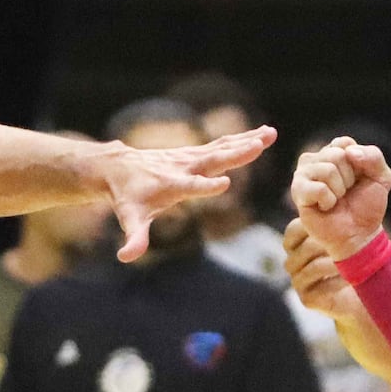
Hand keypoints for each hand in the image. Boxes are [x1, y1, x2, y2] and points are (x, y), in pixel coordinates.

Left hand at [97, 126, 276, 261]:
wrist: (119, 167)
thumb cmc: (128, 197)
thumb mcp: (130, 219)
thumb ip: (134, 238)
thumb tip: (125, 258)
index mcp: (172, 185)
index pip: (191, 186)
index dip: (206, 186)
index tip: (225, 183)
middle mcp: (184, 167)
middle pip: (213, 160)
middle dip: (236, 154)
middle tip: (259, 146)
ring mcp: (191, 157)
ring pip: (222, 148)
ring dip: (247, 141)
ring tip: (271, 134)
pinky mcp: (196, 152)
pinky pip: (223, 145)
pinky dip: (243, 139)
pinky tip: (261, 135)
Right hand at [283, 220, 366, 326]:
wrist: (362, 291)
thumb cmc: (355, 255)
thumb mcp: (345, 232)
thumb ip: (336, 215)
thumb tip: (337, 194)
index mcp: (294, 243)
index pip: (293, 230)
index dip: (314, 227)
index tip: (339, 226)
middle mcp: (292, 262)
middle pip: (305, 248)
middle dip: (330, 244)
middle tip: (350, 243)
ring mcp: (297, 281)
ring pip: (314, 267)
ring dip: (336, 263)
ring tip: (354, 261)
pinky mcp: (306, 299)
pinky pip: (321, 286)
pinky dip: (337, 281)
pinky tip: (350, 278)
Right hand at [290, 140, 390, 261]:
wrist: (360, 234)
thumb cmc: (367, 205)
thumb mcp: (381, 176)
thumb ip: (373, 156)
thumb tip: (349, 152)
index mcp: (333, 151)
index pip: (344, 143)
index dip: (359, 164)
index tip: (358, 179)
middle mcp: (314, 159)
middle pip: (337, 155)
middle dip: (350, 178)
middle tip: (347, 193)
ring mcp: (303, 175)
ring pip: (327, 170)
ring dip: (340, 190)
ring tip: (337, 200)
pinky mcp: (298, 192)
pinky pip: (319, 188)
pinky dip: (330, 201)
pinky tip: (327, 207)